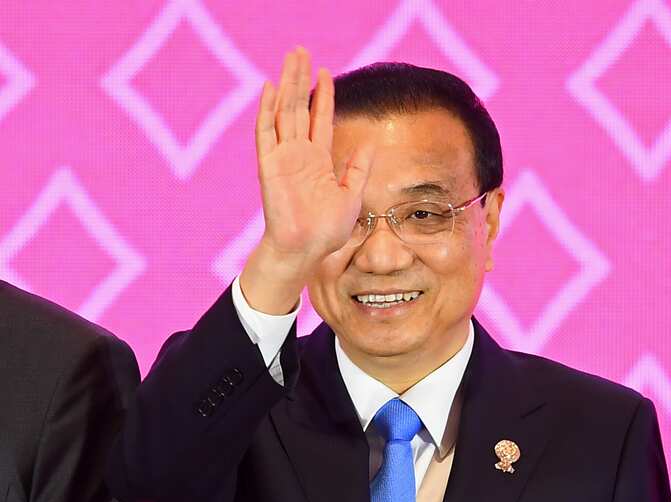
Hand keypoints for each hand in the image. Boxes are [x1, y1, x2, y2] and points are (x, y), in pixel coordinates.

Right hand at [241, 47, 372, 314]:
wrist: (306, 250)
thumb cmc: (327, 230)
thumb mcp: (352, 195)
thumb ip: (359, 168)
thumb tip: (373, 143)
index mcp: (318, 161)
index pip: (320, 120)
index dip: (323, 96)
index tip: (327, 73)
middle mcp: (299, 154)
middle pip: (299, 107)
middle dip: (301, 79)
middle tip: (302, 51)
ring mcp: (283, 157)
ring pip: (283, 111)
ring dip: (286, 84)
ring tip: (291, 58)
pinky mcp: (269, 165)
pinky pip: (266, 132)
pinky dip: (267, 110)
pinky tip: (271, 88)